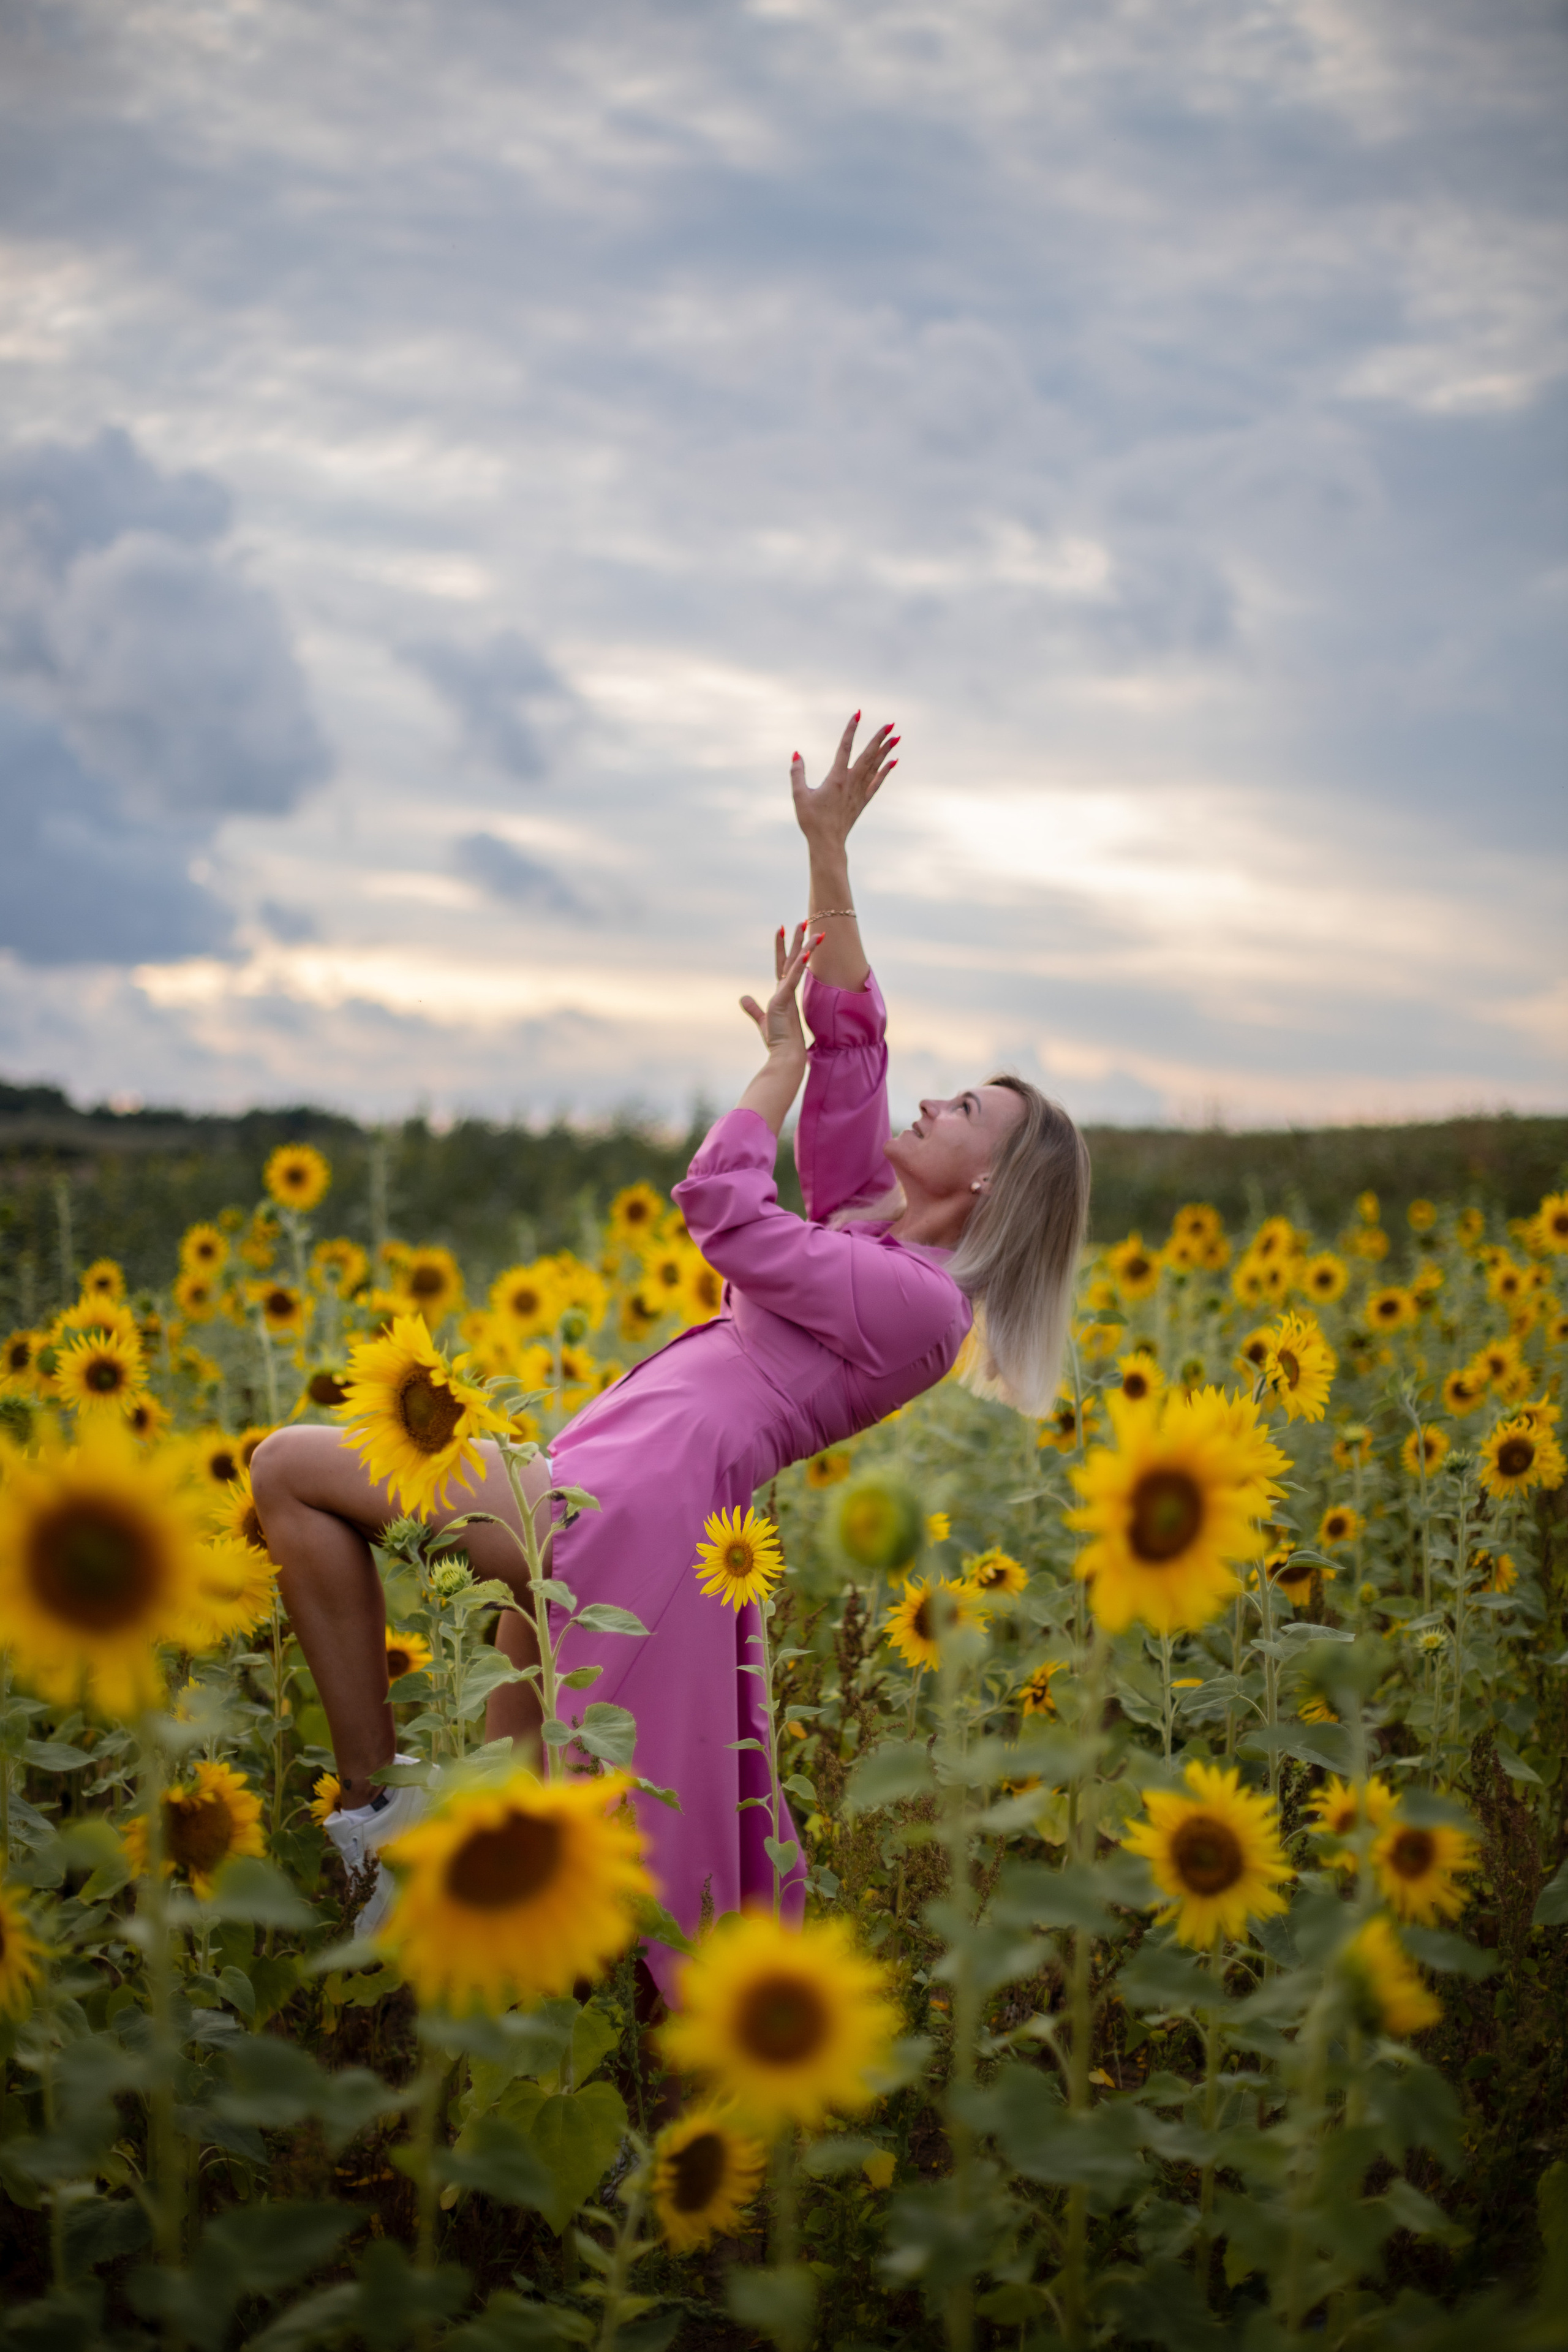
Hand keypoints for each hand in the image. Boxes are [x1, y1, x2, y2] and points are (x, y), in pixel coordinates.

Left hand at [740, 922, 812, 1061]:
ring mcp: (787, 994)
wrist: (786, 1055)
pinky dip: (798, 966)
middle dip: (798, 940)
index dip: (782, 948)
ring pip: (797, 964)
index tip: (783, 930)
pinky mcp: (785, 1000)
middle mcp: (787, 990)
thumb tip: (743, 997)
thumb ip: (753, 1008)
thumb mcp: (762, 1020)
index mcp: (783, 993)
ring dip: (804, 946)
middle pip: (794, 959)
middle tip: (804, 921)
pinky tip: (805, 953)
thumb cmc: (778, 1040)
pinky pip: (793, 979)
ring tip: (809, 928)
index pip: (783, 965)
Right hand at [791, 712, 897, 847]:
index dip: (851, 730)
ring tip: (896, 736)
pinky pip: (877, 782)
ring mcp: (859, 792)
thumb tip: (797, 754)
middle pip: (868, 755)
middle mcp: (851, 782)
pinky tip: (893, 761)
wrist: (827, 843)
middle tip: (890, 724)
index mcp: (836, 778)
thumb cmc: (811, 821)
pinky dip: (886, 770)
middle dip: (879, 738)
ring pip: (875, 766)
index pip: (845, 748)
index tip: (858, 714)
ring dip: (886, 750)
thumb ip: (797, 774)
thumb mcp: (799, 796)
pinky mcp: (863, 801)